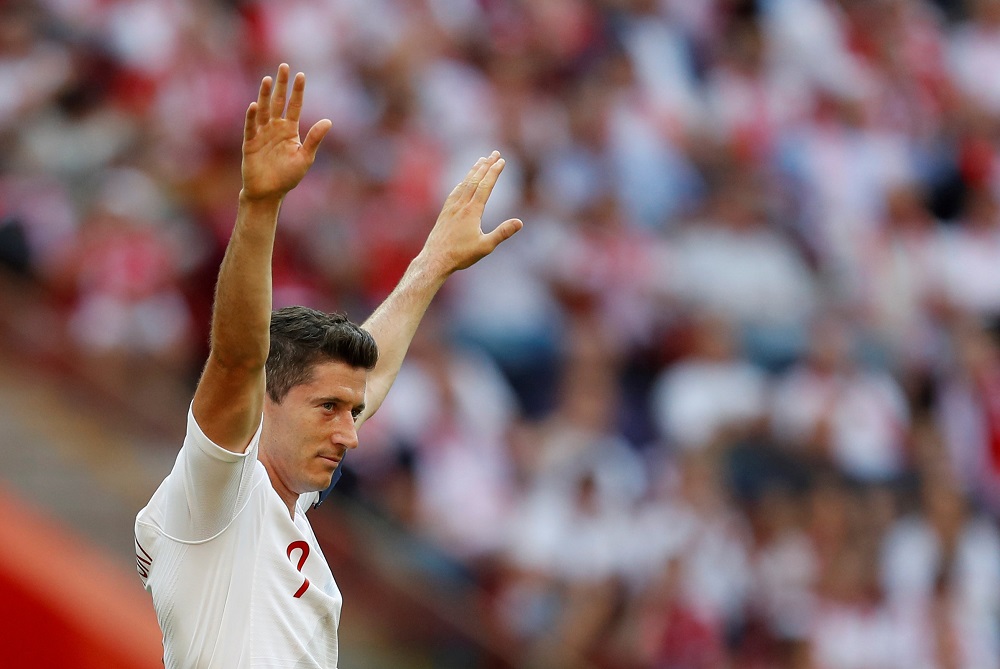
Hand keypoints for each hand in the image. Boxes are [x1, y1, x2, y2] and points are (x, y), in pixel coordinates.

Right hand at [241, 64, 331, 202]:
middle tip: (284, 66)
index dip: (297, 91)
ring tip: (268, 79)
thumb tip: (329, 121)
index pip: (294, 106)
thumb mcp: (305, 158)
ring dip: (265, 95)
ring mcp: (262, 134)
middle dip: (282, 85)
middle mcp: (275, 128)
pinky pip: (251, 127)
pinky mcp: (250, 143)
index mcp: (290, 130)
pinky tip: (254, 106)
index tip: (301, 75)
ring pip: (264, 110)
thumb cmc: (288, 177)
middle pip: (278, 102)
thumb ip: (314, 139)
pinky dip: (252, 117)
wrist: (268, 193)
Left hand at [419, 151, 523, 274]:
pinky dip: (462, 182)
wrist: (435, 259)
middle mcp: (461, 205)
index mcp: (472, 211)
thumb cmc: (460, 255)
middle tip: (495, 153)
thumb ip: (502, 233)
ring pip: (464, 183)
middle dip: (486, 165)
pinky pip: (454, 192)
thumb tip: (520, 222)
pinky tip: (463, 182)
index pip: (485, 186)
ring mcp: (451, 207)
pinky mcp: (444, 213)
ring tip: (481, 160)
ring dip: (474, 171)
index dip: (494, 172)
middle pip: (475, 180)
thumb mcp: (485, 246)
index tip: (501, 160)